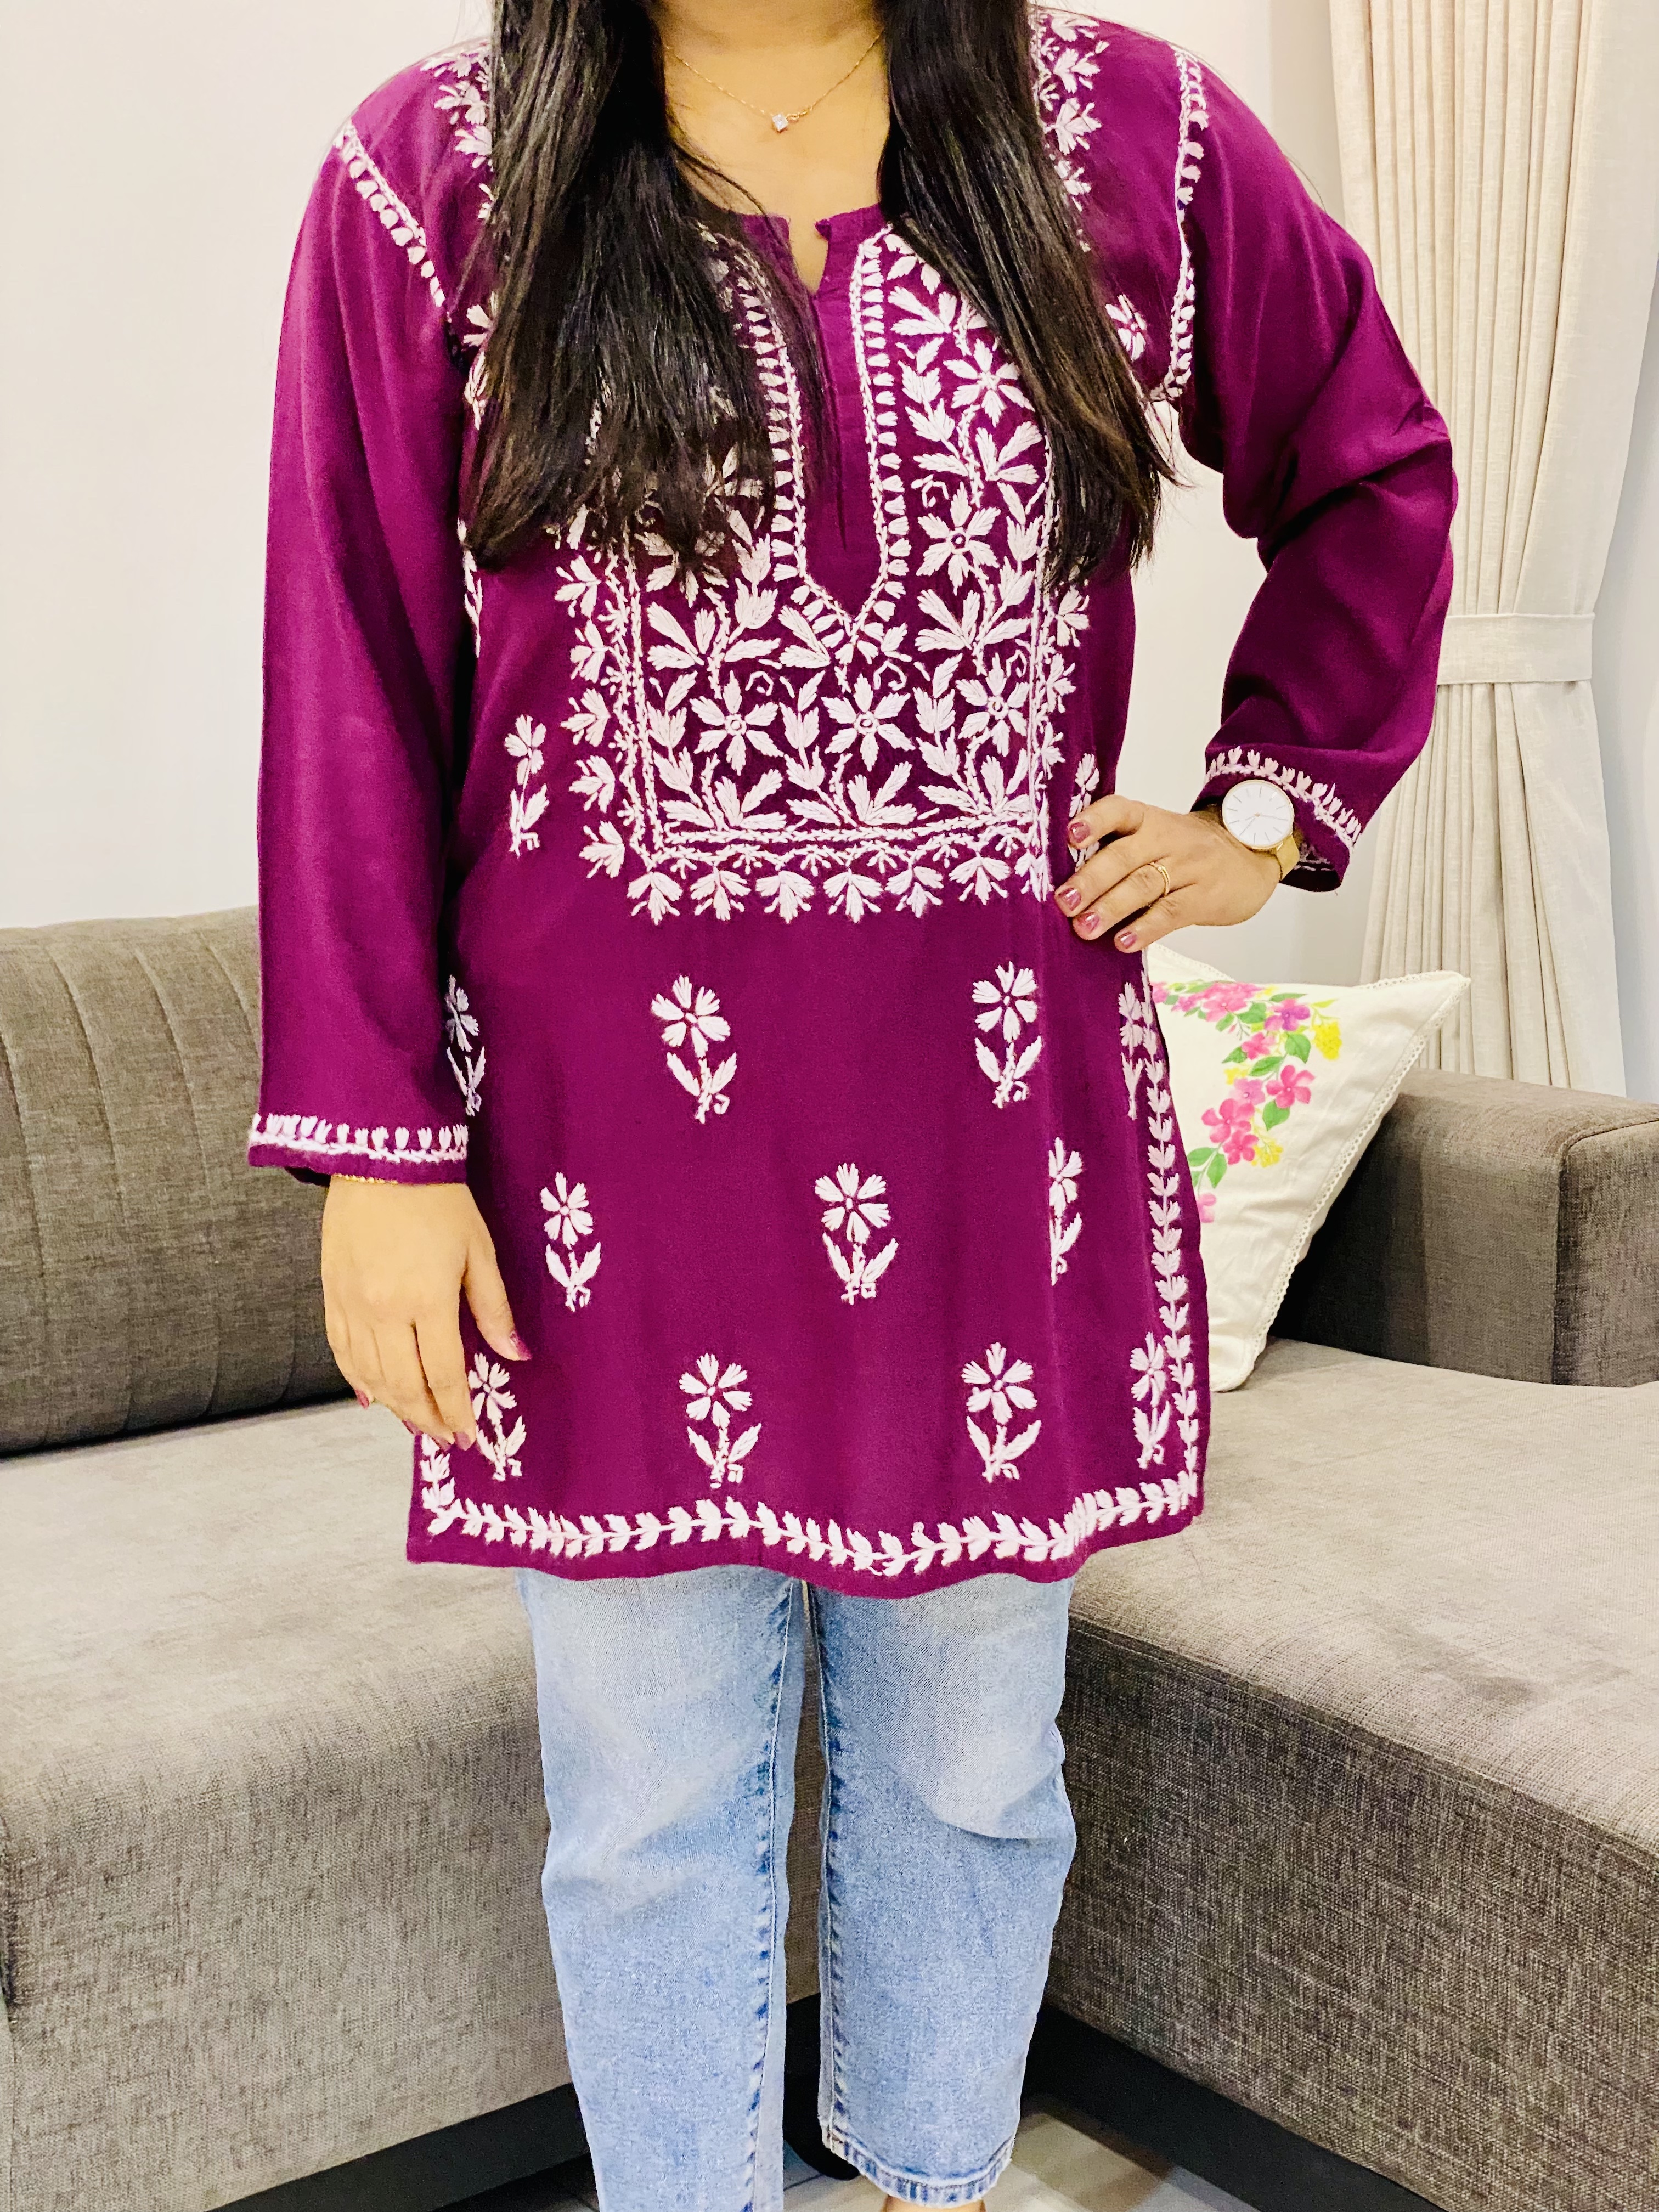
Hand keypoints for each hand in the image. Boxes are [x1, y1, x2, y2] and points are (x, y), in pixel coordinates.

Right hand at [321, 1179, 527, 1445]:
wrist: (379, 1158)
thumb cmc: (438, 1200)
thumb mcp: (479, 1251)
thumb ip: (494, 1309)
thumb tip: (516, 1355)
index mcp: (427, 1300)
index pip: (444, 1375)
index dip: (457, 1410)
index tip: (468, 1435)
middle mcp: (384, 1310)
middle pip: (404, 1384)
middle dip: (427, 1419)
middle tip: (444, 1439)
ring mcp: (351, 1304)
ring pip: (369, 1375)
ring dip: (395, 1406)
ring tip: (416, 1423)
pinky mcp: (330, 1293)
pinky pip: (341, 1351)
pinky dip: (357, 1379)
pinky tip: (372, 1396)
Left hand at [1053, 794, 1279, 949]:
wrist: (1251, 854)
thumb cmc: (1186, 851)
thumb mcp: (1155, 837)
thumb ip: (1117, 851)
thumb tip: (1065, 886)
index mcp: (1147, 820)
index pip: (1119, 811)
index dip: (1095, 821)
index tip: (1071, 836)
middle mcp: (1166, 839)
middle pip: (1124, 856)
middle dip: (1091, 880)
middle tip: (1064, 902)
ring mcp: (1188, 867)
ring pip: (1144, 885)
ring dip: (1111, 907)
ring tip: (1084, 927)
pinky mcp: (1205, 897)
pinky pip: (1172, 911)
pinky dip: (1146, 927)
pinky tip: (1124, 941)